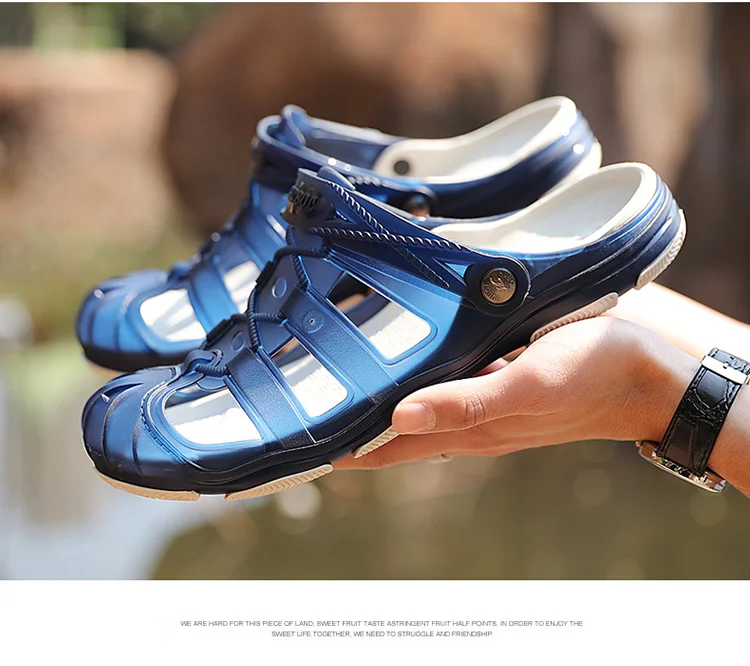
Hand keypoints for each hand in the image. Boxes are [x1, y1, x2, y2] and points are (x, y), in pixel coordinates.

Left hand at [336, 316, 697, 469]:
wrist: (649, 379)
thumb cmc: (592, 376)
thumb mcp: (527, 385)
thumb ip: (467, 402)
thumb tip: (401, 415)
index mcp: (471, 430)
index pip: (391, 448)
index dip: (348, 450)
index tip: (303, 447)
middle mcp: (472, 423)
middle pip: (397, 433)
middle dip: (355, 428)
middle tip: (311, 412)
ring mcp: (488, 406)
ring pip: (421, 409)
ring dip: (384, 404)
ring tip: (347, 387)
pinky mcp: (504, 384)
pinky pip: (449, 386)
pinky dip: (422, 381)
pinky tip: (413, 361)